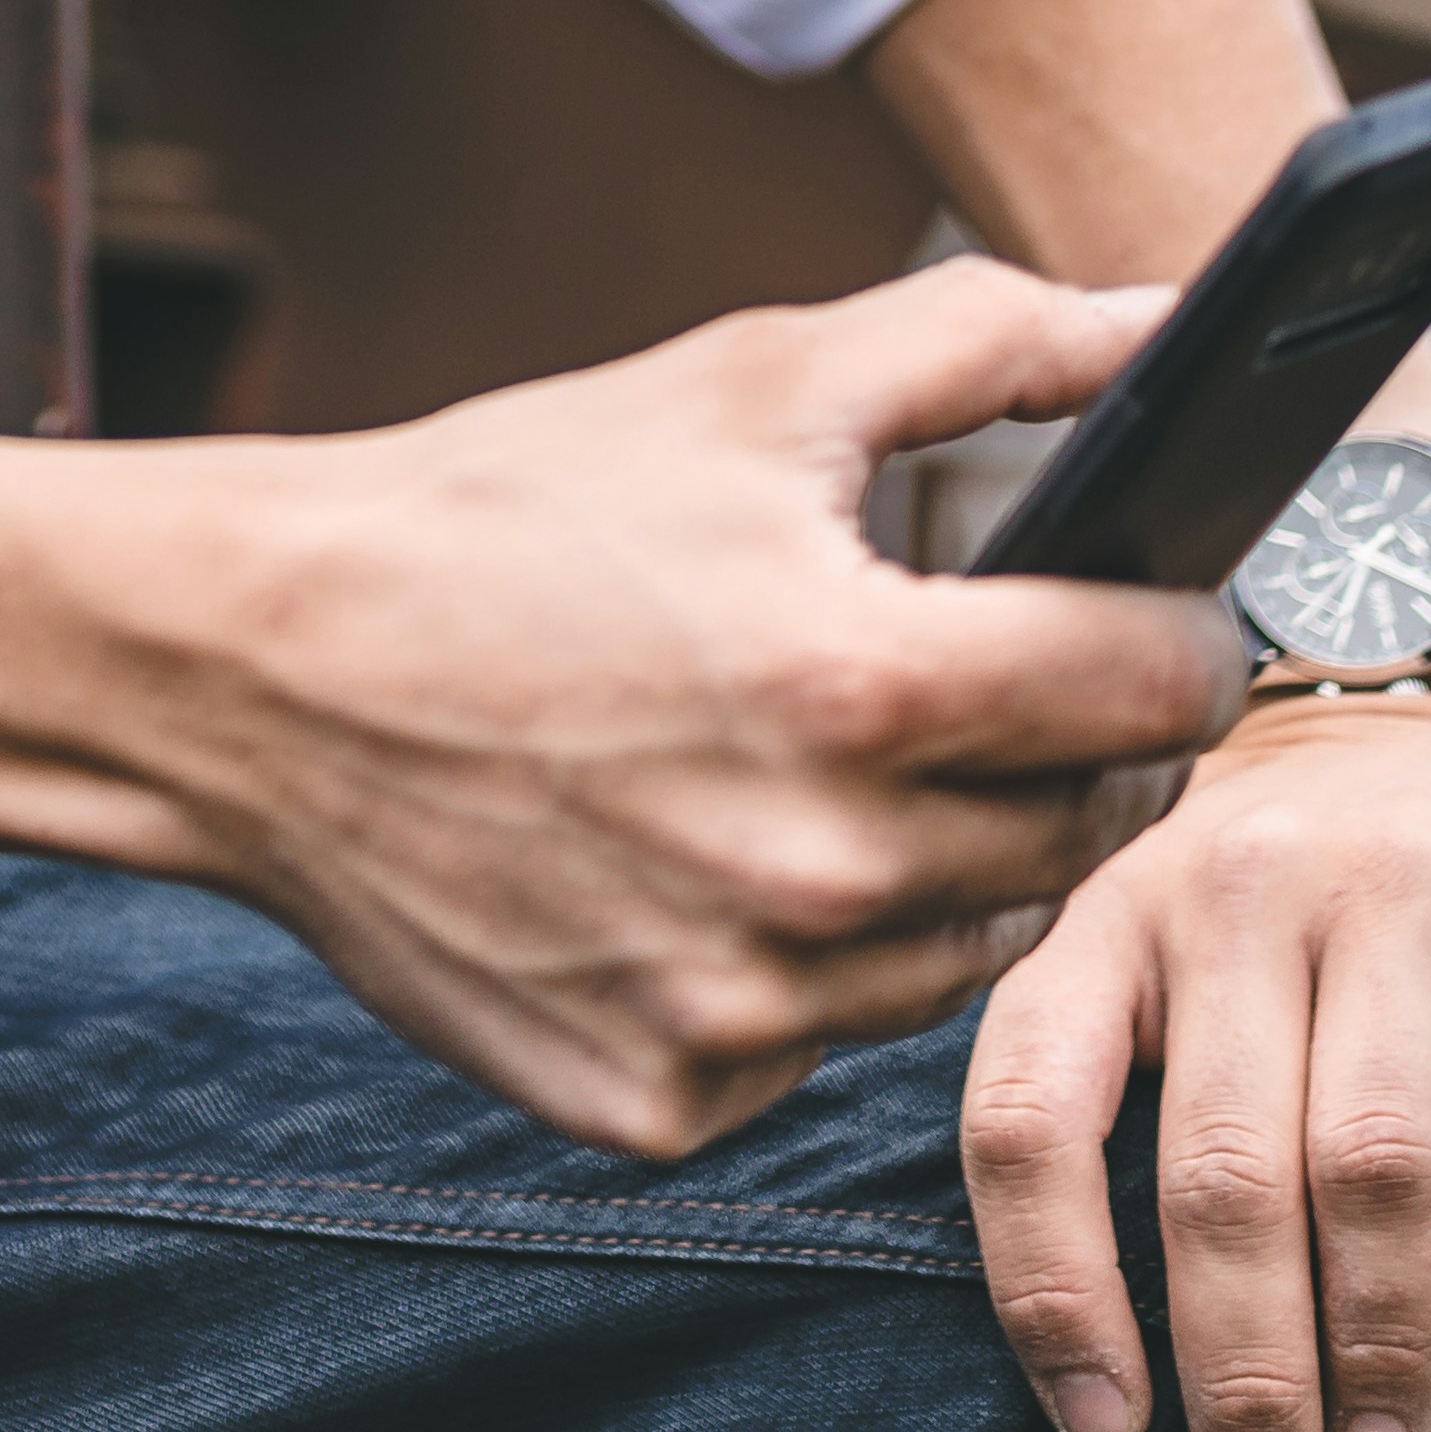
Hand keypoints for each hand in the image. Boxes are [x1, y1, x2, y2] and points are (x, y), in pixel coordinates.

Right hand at [140, 263, 1245, 1161]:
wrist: (254, 669)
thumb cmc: (502, 509)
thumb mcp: (741, 381)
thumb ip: (979, 343)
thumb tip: (1155, 330)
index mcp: (859, 686)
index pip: (1158, 691)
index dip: (1175, 632)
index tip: (1140, 614)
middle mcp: (821, 875)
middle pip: (1080, 835)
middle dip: (1050, 748)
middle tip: (946, 676)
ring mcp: (742, 1012)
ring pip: (956, 951)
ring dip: (925, 861)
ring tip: (804, 759)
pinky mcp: (661, 1100)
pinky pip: (809, 1048)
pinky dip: (785, 966)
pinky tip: (696, 860)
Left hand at [962, 689, 1430, 1431]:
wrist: (1394, 722)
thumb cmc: (1251, 894)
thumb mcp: (1141, 949)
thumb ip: (1107, 1091)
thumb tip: (1100, 1370)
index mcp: (1094, 912)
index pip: (1027, 1112)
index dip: (1051, 1289)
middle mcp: (1219, 889)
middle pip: (1218, 1173)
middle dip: (1243, 1372)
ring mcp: (1371, 894)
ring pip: (1370, 1165)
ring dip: (1379, 1347)